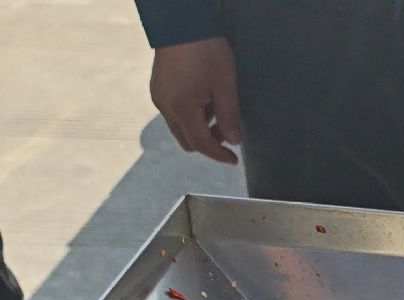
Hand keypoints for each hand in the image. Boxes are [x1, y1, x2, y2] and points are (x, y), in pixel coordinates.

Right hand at [150, 38, 242, 165]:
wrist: (181, 24)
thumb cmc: (205, 51)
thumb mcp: (225, 85)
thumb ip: (229, 116)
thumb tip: (233, 141)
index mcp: (182, 108)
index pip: (201, 143)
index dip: (219, 155)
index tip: (234, 159)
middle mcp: (165, 107)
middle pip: (187, 141)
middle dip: (209, 143)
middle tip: (227, 130)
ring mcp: (159, 98)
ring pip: (180, 128)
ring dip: (200, 128)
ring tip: (217, 108)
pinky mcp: (158, 90)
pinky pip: (175, 114)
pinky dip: (191, 116)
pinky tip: (204, 100)